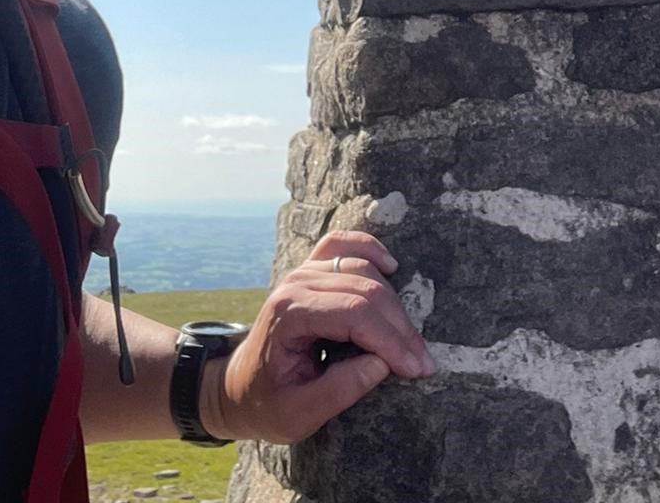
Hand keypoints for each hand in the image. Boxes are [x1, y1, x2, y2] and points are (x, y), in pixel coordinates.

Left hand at [201, 229, 435, 443]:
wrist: (236, 386)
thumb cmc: (266, 403)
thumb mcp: (297, 415)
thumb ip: (338, 391)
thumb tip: (382, 364)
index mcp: (289, 314)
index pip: (354, 314)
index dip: (391, 340)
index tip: (417, 369)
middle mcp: (296, 283)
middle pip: (366, 291)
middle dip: (400, 328)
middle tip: (423, 363)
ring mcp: (303, 271)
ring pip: (363, 270)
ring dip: (395, 303)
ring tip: (411, 342)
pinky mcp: (311, 269)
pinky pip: (344, 244)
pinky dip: (370, 249)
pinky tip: (391, 265)